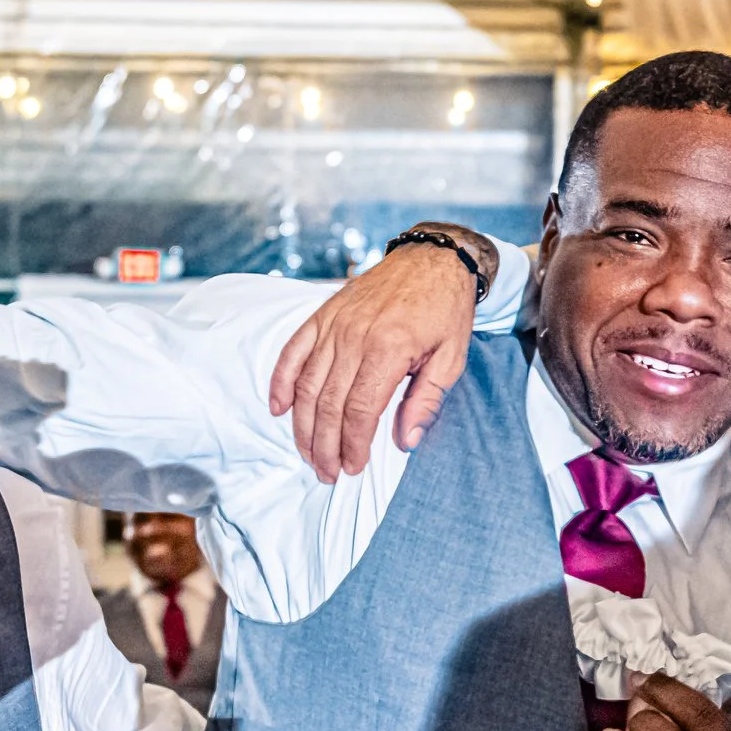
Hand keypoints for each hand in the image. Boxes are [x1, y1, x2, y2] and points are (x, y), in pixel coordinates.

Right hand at [267, 227, 494, 482]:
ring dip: (303, 425)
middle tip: (327, 472)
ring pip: (307, 385)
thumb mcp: (451, 359)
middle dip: (324, 445)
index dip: (352, 445)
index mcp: (388, 349)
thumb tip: (405, 441)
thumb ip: (426, 401)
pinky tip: (279, 408)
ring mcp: (334, 325)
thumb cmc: (445, 309)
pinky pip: (293, 352)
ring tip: (308, 453)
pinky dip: (282, 381)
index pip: (359, 410)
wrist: (432, 258)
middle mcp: (354, 337)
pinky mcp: (323, 315)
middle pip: (328, 404)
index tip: (352, 467)